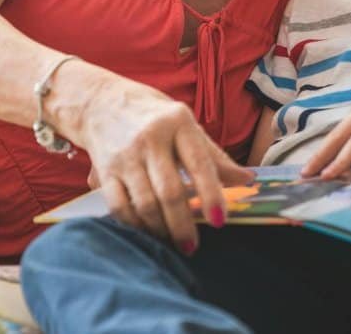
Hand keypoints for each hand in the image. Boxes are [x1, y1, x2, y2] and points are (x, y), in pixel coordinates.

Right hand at [78, 80, 253, 254]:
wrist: (102, 103)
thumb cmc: (155, 118)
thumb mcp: (187, 127)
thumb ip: (214, 156)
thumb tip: (247, 180)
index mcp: (178, 123)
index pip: (199, 164)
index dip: (211, 195)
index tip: (219, 221)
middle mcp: (150, 137)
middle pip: (170, 191)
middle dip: (183, 225)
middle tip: (192, 247)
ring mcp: (125, 155)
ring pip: (145, 203)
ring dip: (160, 228)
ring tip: (171, 240)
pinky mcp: (104, 170)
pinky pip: (118, 205)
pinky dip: (134, 224)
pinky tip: (146, 229)